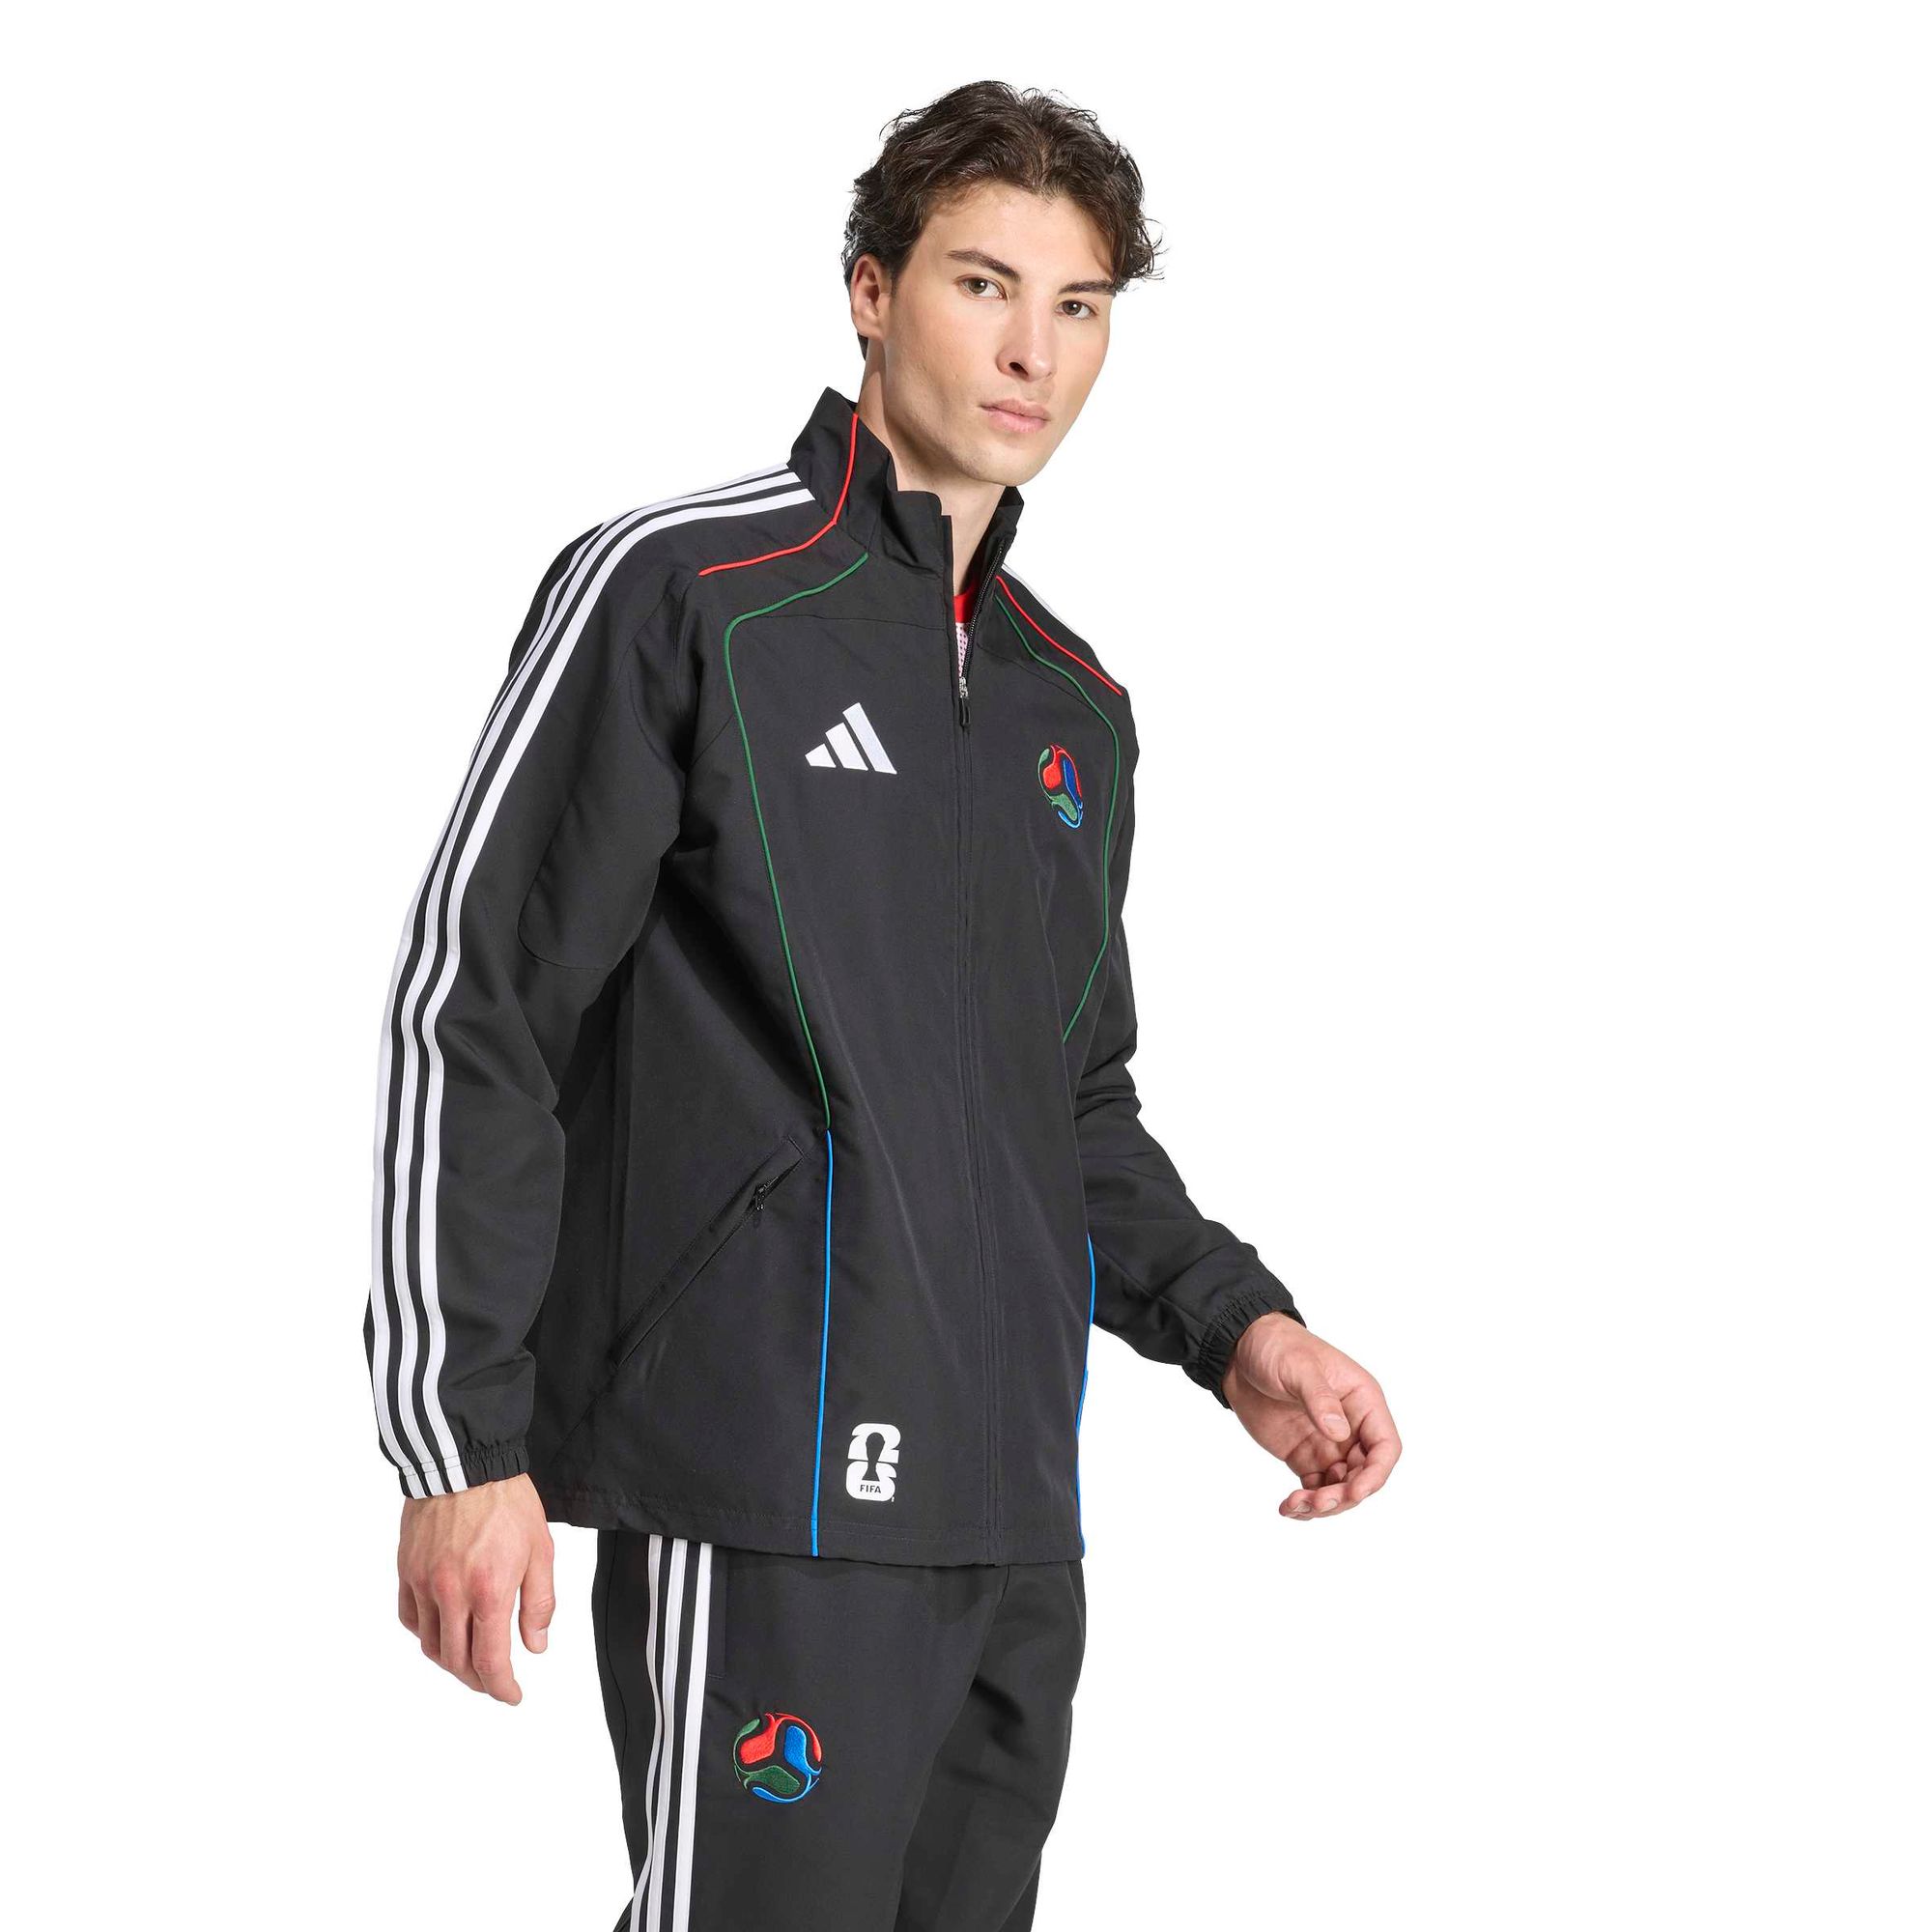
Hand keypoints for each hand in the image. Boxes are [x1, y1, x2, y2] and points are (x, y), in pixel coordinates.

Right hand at [397, 1473, 555, 1702]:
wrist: (466, 1463)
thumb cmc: (507, 1501)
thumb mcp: (541, 1550)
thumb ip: (539, 1603)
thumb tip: (535, 1645)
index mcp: (488, 1590)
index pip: (489, 1661)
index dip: (501, 1687)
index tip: (512, 1695)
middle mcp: (451, 1593)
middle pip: (456, 1661)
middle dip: (477, 1681)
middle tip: (493, 1683)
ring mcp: (423, 1583)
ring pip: (429, 1644)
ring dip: (450, 1662)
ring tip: (469, 1661)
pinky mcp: (406, 1570)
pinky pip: (409, 1617)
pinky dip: (425, 1633)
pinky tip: (441, 1631)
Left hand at [1221, 1314, 1400, 1519]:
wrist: (1239, 1350)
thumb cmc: (1277, 1346)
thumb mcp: (1299, 1366)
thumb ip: (1320, 1398)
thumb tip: (1340, 1433)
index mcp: (1362, 1400)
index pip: (1385, 1446)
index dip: (1376, 1473)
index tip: (1354, 1492)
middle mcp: (1351, 1426)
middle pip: (1364, 1474)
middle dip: (1345, 1495)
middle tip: (1316, 1502)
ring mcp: (1328, 1444)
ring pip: (1340, 1487)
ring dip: (1324, 1504)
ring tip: (1295, 1505)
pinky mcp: (1305, 1455)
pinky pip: (1315, 1488)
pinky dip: (1306, 1504)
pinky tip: (1288, 1508)